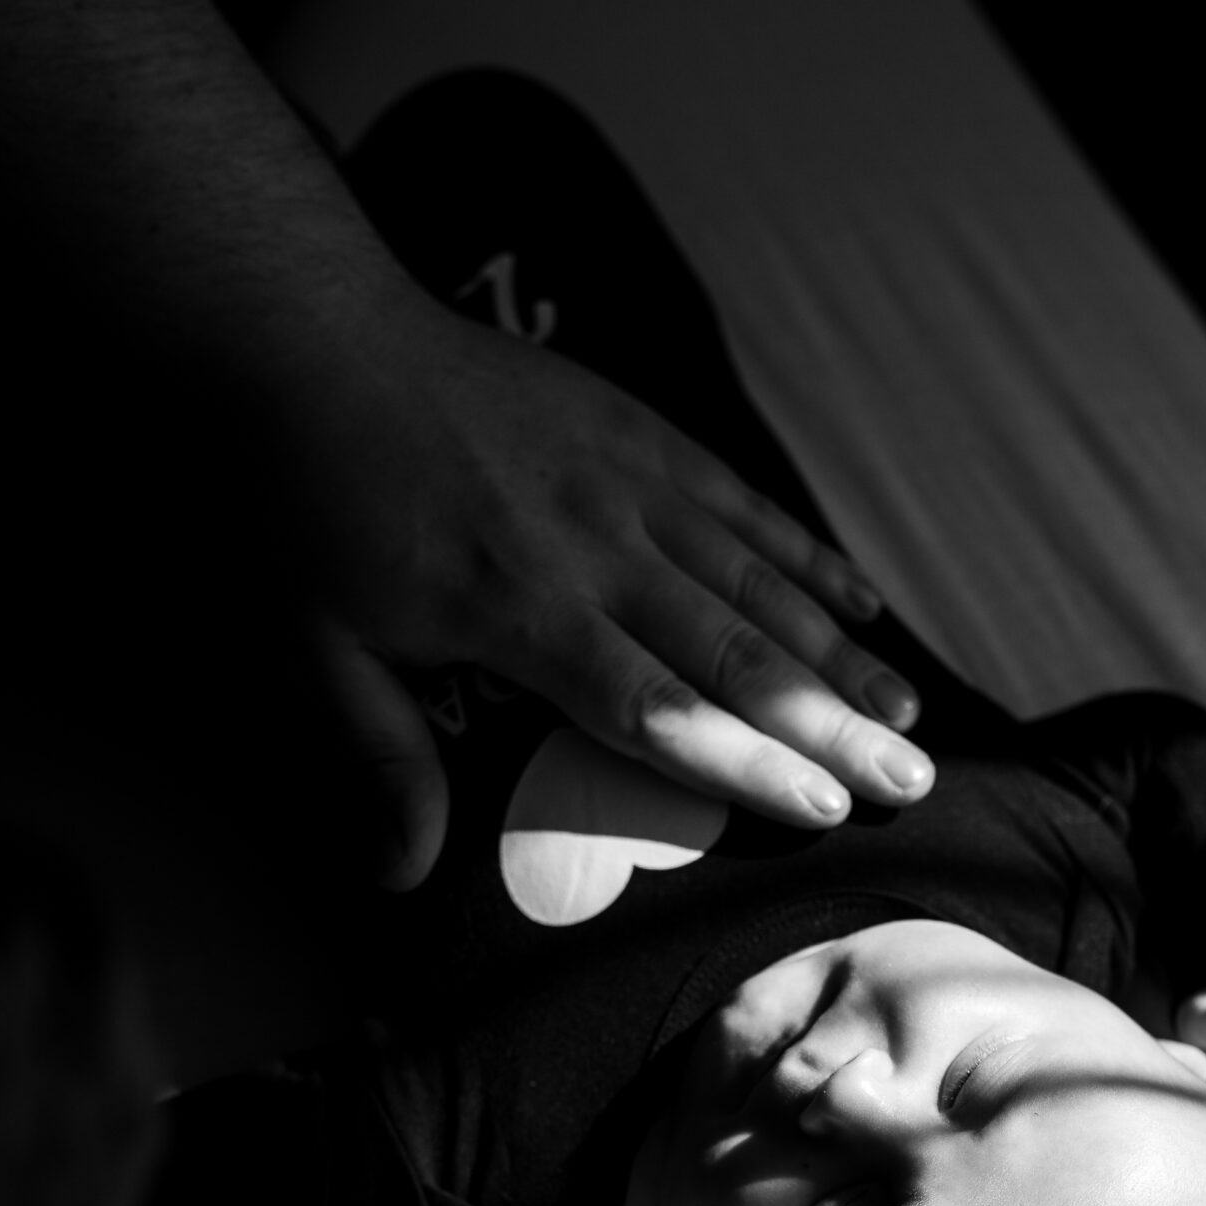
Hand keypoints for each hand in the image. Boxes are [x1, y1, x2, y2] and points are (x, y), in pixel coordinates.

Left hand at [265, 288, 933, 886]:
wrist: (300, 330)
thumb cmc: (293, 500)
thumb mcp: (304, 643)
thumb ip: (372, 755)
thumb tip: (403, 875)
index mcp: (516, 604)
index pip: (653, 704)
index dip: (743, 761)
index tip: (823, 807)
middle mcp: (592, 542)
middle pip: (734, 649)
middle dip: (832, 724)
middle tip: (913, 780)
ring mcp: (624, 478)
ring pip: (756, 579)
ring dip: (841, 652)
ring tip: (911, 716)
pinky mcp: (635, 430)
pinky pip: (740, 502)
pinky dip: (807, 555)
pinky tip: (865, 604)